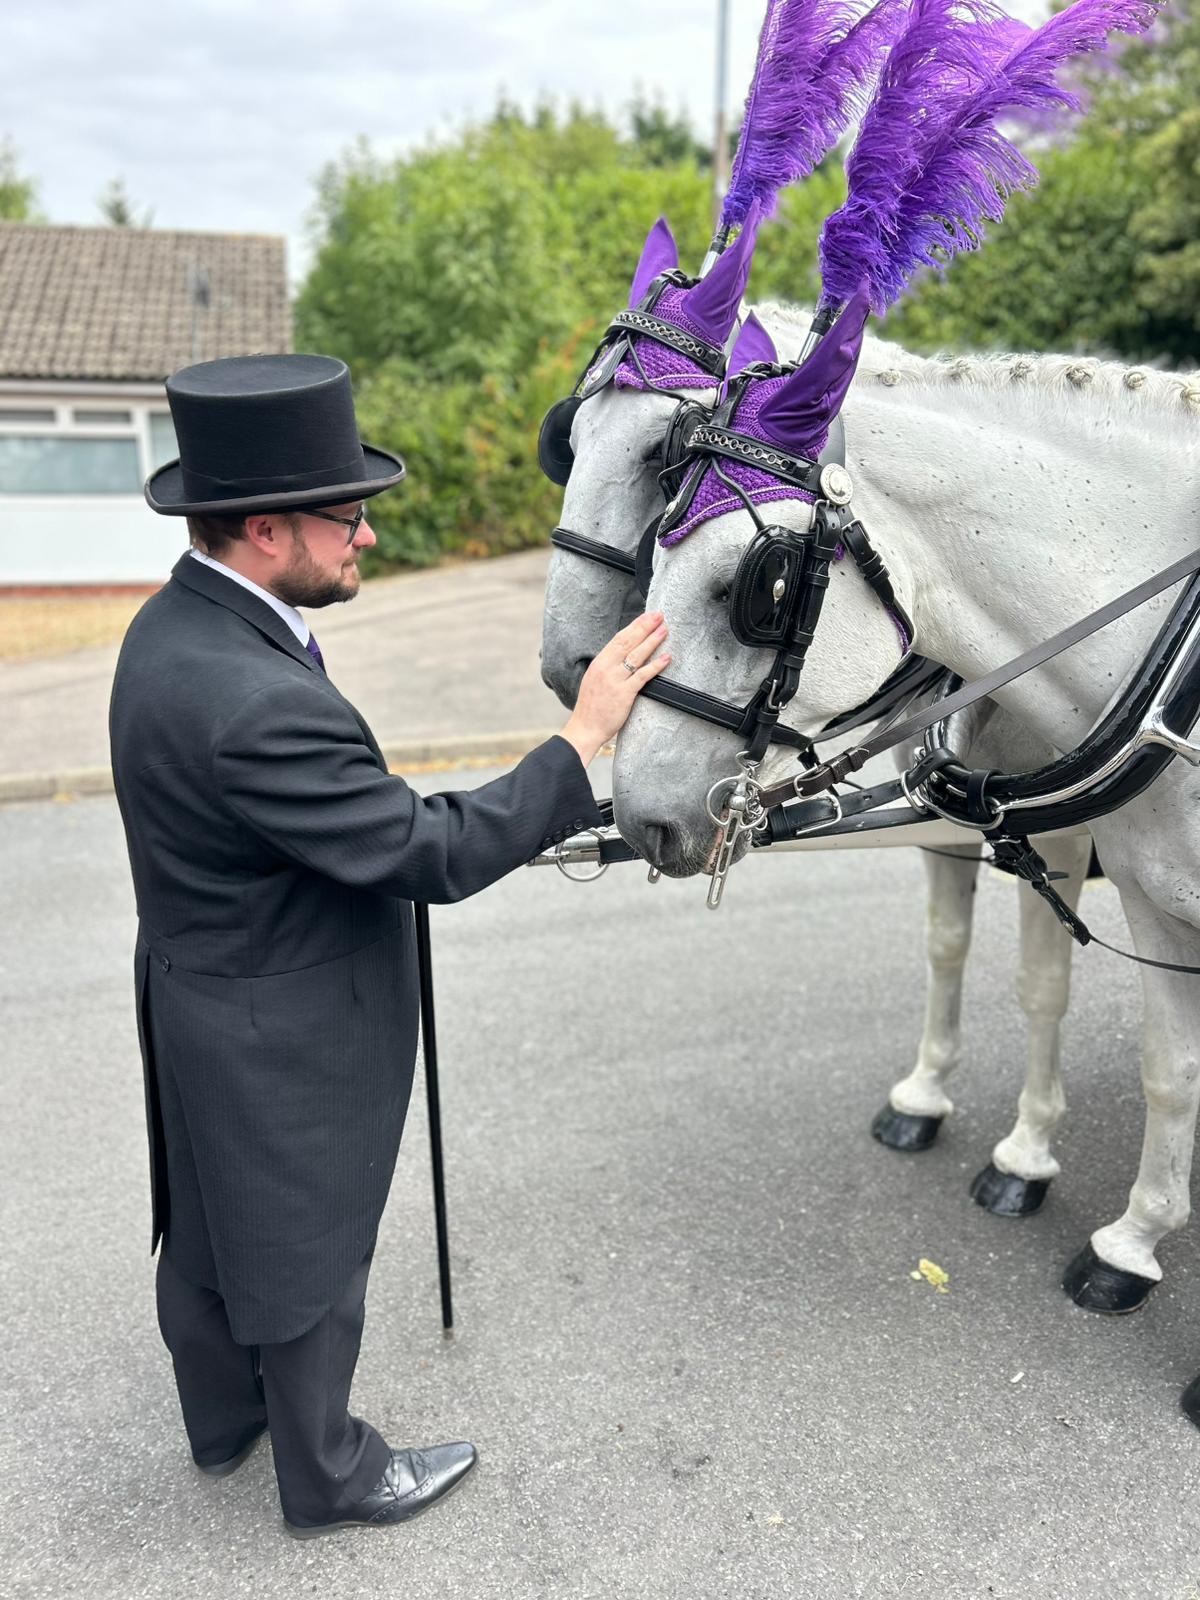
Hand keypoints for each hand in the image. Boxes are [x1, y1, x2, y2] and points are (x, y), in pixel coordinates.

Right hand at [560, 611, 670, 765]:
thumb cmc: (591, 707)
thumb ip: (608, 667)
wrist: (584, 728)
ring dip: (652, 641)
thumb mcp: (595, 680)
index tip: (646, 616)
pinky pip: (642, 676)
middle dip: (645, 626)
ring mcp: (615, 680)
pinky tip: (666, 658)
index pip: (618, 639)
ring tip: (664, 630)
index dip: (634, 626)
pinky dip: (655, 666)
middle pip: (628, 642)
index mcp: (599, 663)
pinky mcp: (624, 693)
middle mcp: (606, 668)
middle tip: (659, 615)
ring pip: (636, 655)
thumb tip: (624, 656)